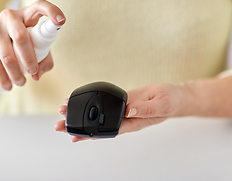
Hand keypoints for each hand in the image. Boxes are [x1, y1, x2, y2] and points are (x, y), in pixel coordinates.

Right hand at [0, 0, 64, 90]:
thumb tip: (38, 75)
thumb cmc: (18, 42)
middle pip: (21, 37)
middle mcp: (10, 16)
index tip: (61, 21)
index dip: (52, 11)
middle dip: (29, 59)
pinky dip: (2, 77)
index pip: (40, 6)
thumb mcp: (35, 46)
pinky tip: (7, 85)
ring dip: (15, 73)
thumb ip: (44, 59)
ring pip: (7, 54)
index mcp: (27, 14)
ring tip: (21, 83)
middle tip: (33, 72)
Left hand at [54, 83, 184, 141]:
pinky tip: (80, 102)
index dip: (90, 135)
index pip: (107, 131)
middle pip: (97, 126)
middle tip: (58, 126)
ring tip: (62, 113)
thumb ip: (145, 109)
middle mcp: (124, 119)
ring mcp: (121, 110)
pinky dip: (92, 103)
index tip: (74, 136)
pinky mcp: (121, 100)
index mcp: (132, 124)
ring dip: (81, 114)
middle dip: (78, 126)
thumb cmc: (169, 102)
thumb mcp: (160, 104)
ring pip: (98, 115)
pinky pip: (104, 103)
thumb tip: (128, 111)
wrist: (173, 95)